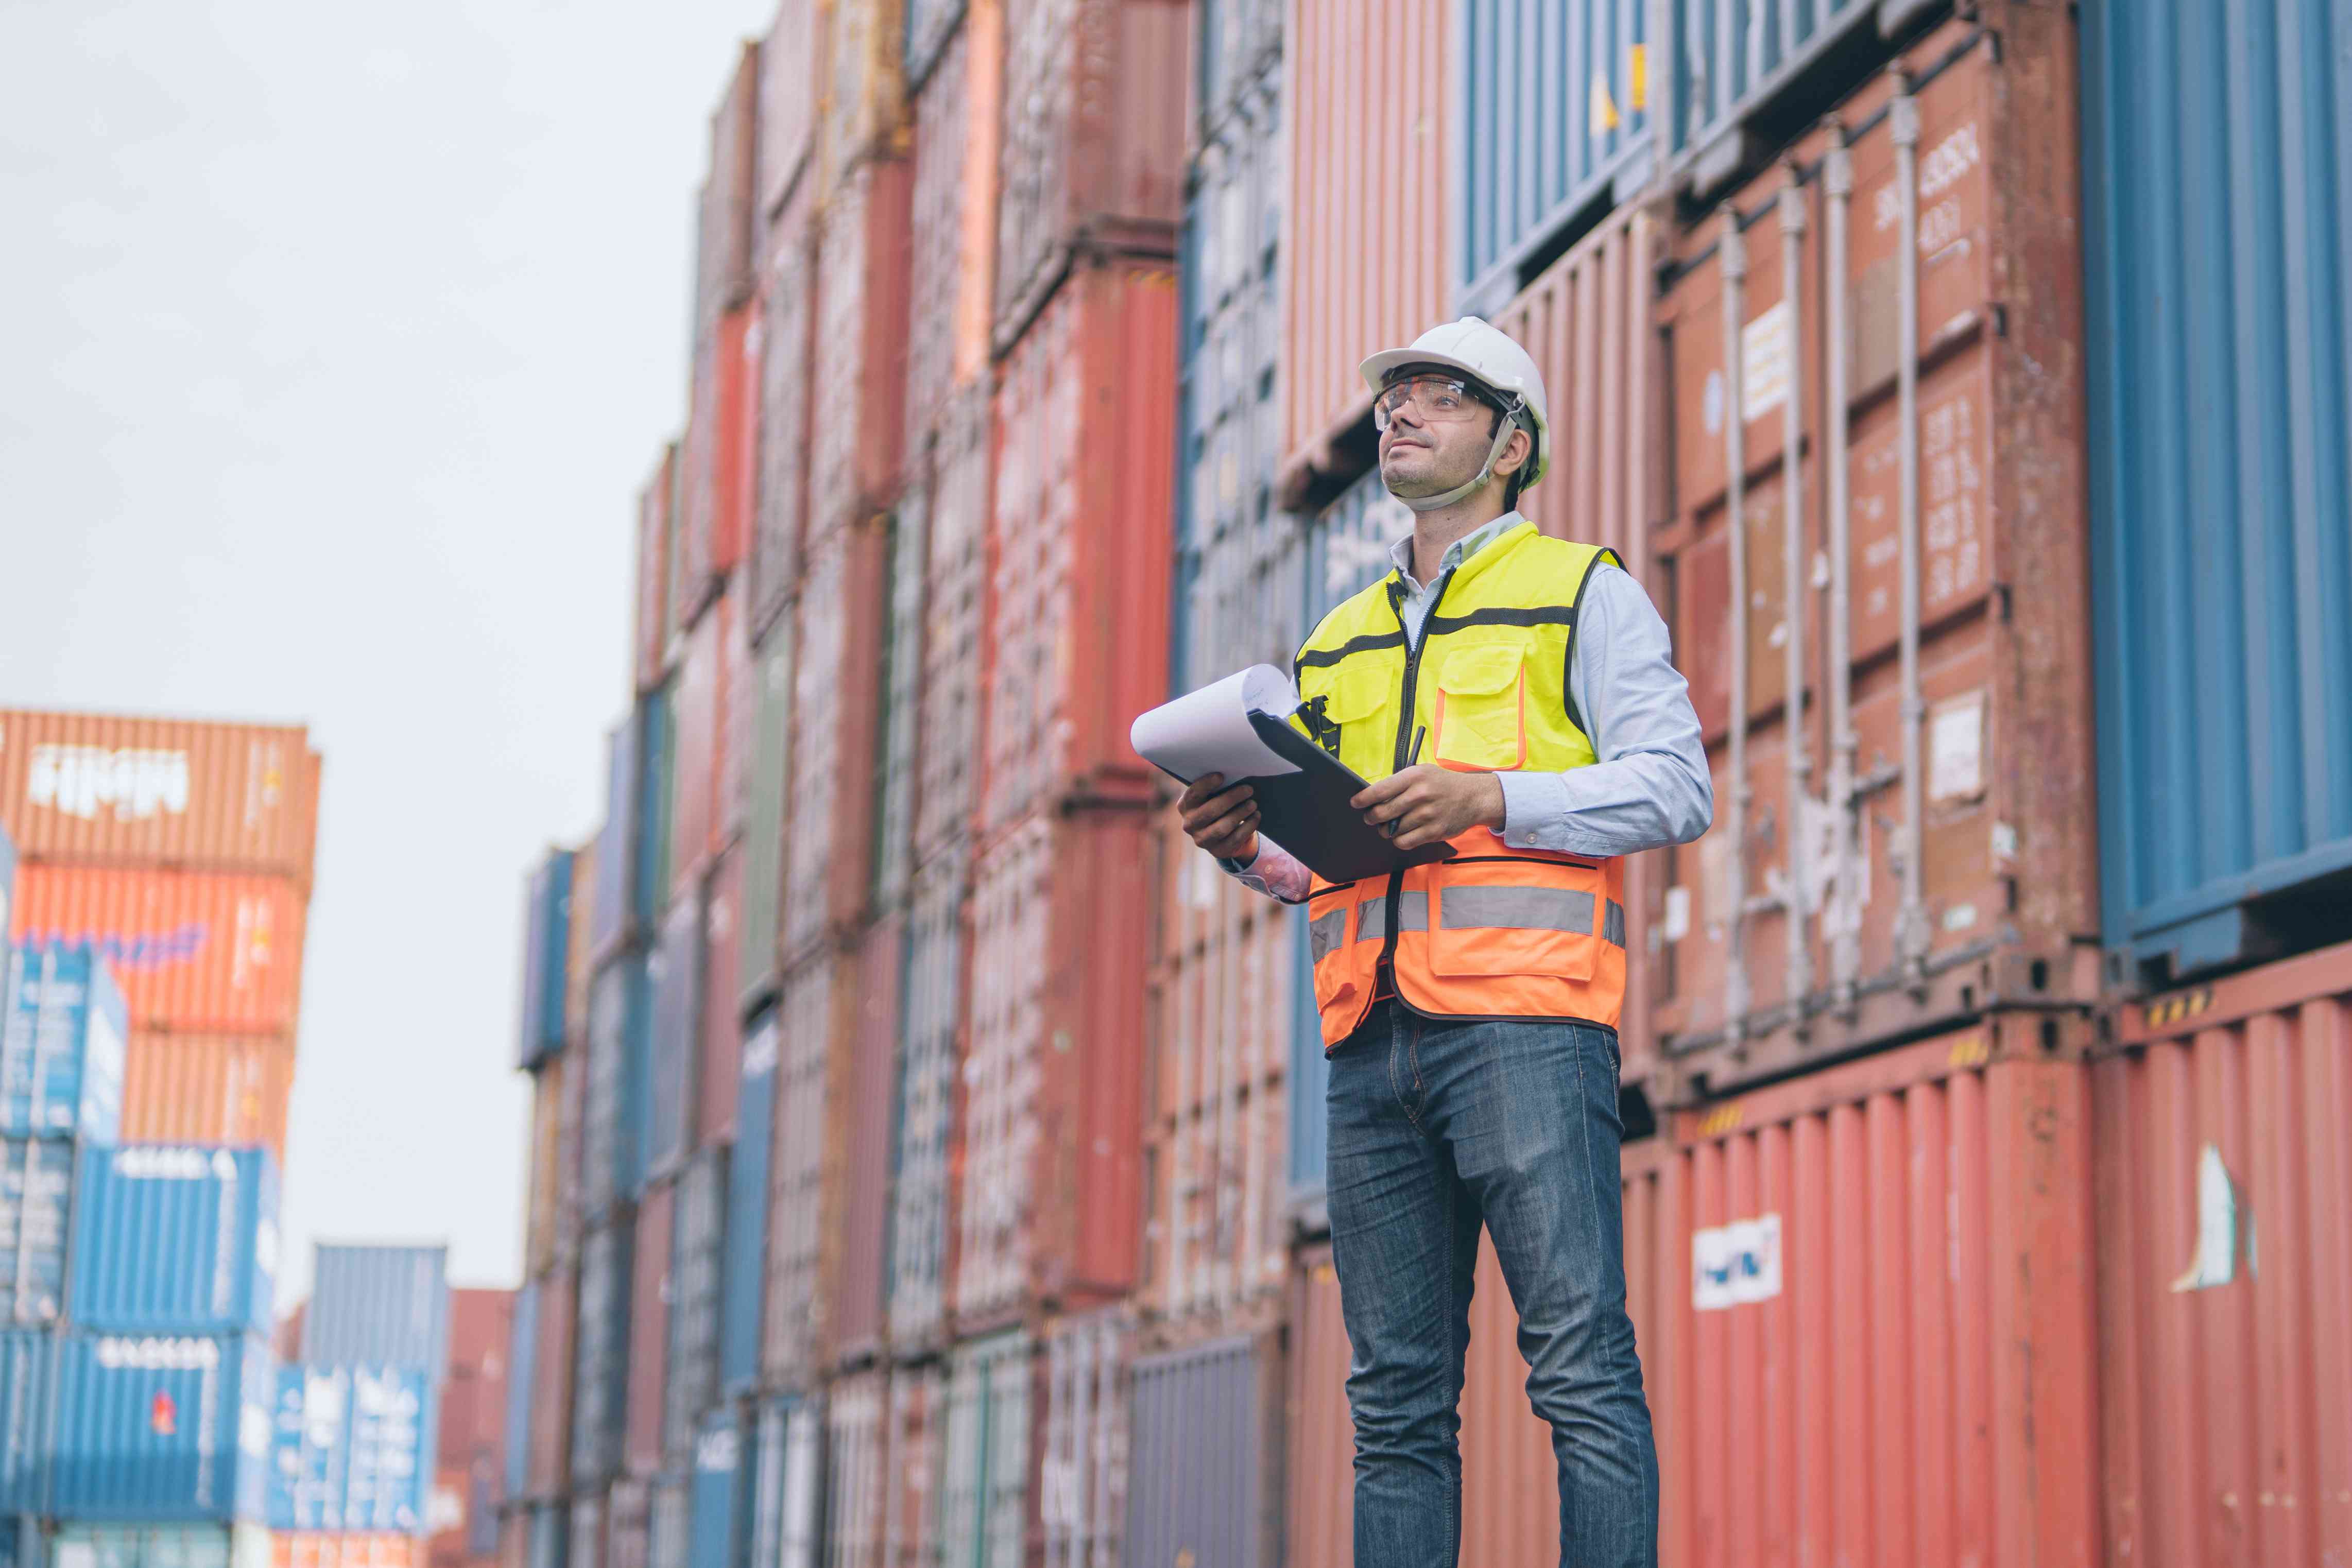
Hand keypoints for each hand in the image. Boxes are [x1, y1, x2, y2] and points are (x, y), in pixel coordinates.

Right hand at [1177, 772, 1259, 859]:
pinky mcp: (1217, 850)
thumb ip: (1216, 787)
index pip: (1193, 794)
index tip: (1221, 776)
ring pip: (1222, 827)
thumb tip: (1235, 774)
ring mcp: (1202, 839)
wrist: (1220, 831)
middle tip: (1248, 789)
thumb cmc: (1217, 803)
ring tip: (1253, 804)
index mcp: (1185, 806)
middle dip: (1231, 799)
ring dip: (1240, 814)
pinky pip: (1234, 839)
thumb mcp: (1211, 795)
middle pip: (1210, 811)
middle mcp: (1189, 824)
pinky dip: (1248, 827)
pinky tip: (1256, 816)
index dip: (1206, 785)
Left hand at [1351, 765, 1505, 850]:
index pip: (1379, 790)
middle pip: (1381, 813)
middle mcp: (1420, 795)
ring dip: (1387, 830)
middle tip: (1371, 817)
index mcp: (1414, 776)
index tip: (1355, 803)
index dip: (1363, 799)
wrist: (1473, 797)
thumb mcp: (1421, 772)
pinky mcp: (1434, 831)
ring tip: (1391, 825)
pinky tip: (1402, 834)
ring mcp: (1427, 815)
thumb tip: (1372, 797)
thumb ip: (1399, 782)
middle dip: (1371, 818)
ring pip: (1392, 830)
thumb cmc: (1443, 784)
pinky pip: (1404, 842)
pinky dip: (1399, 840)